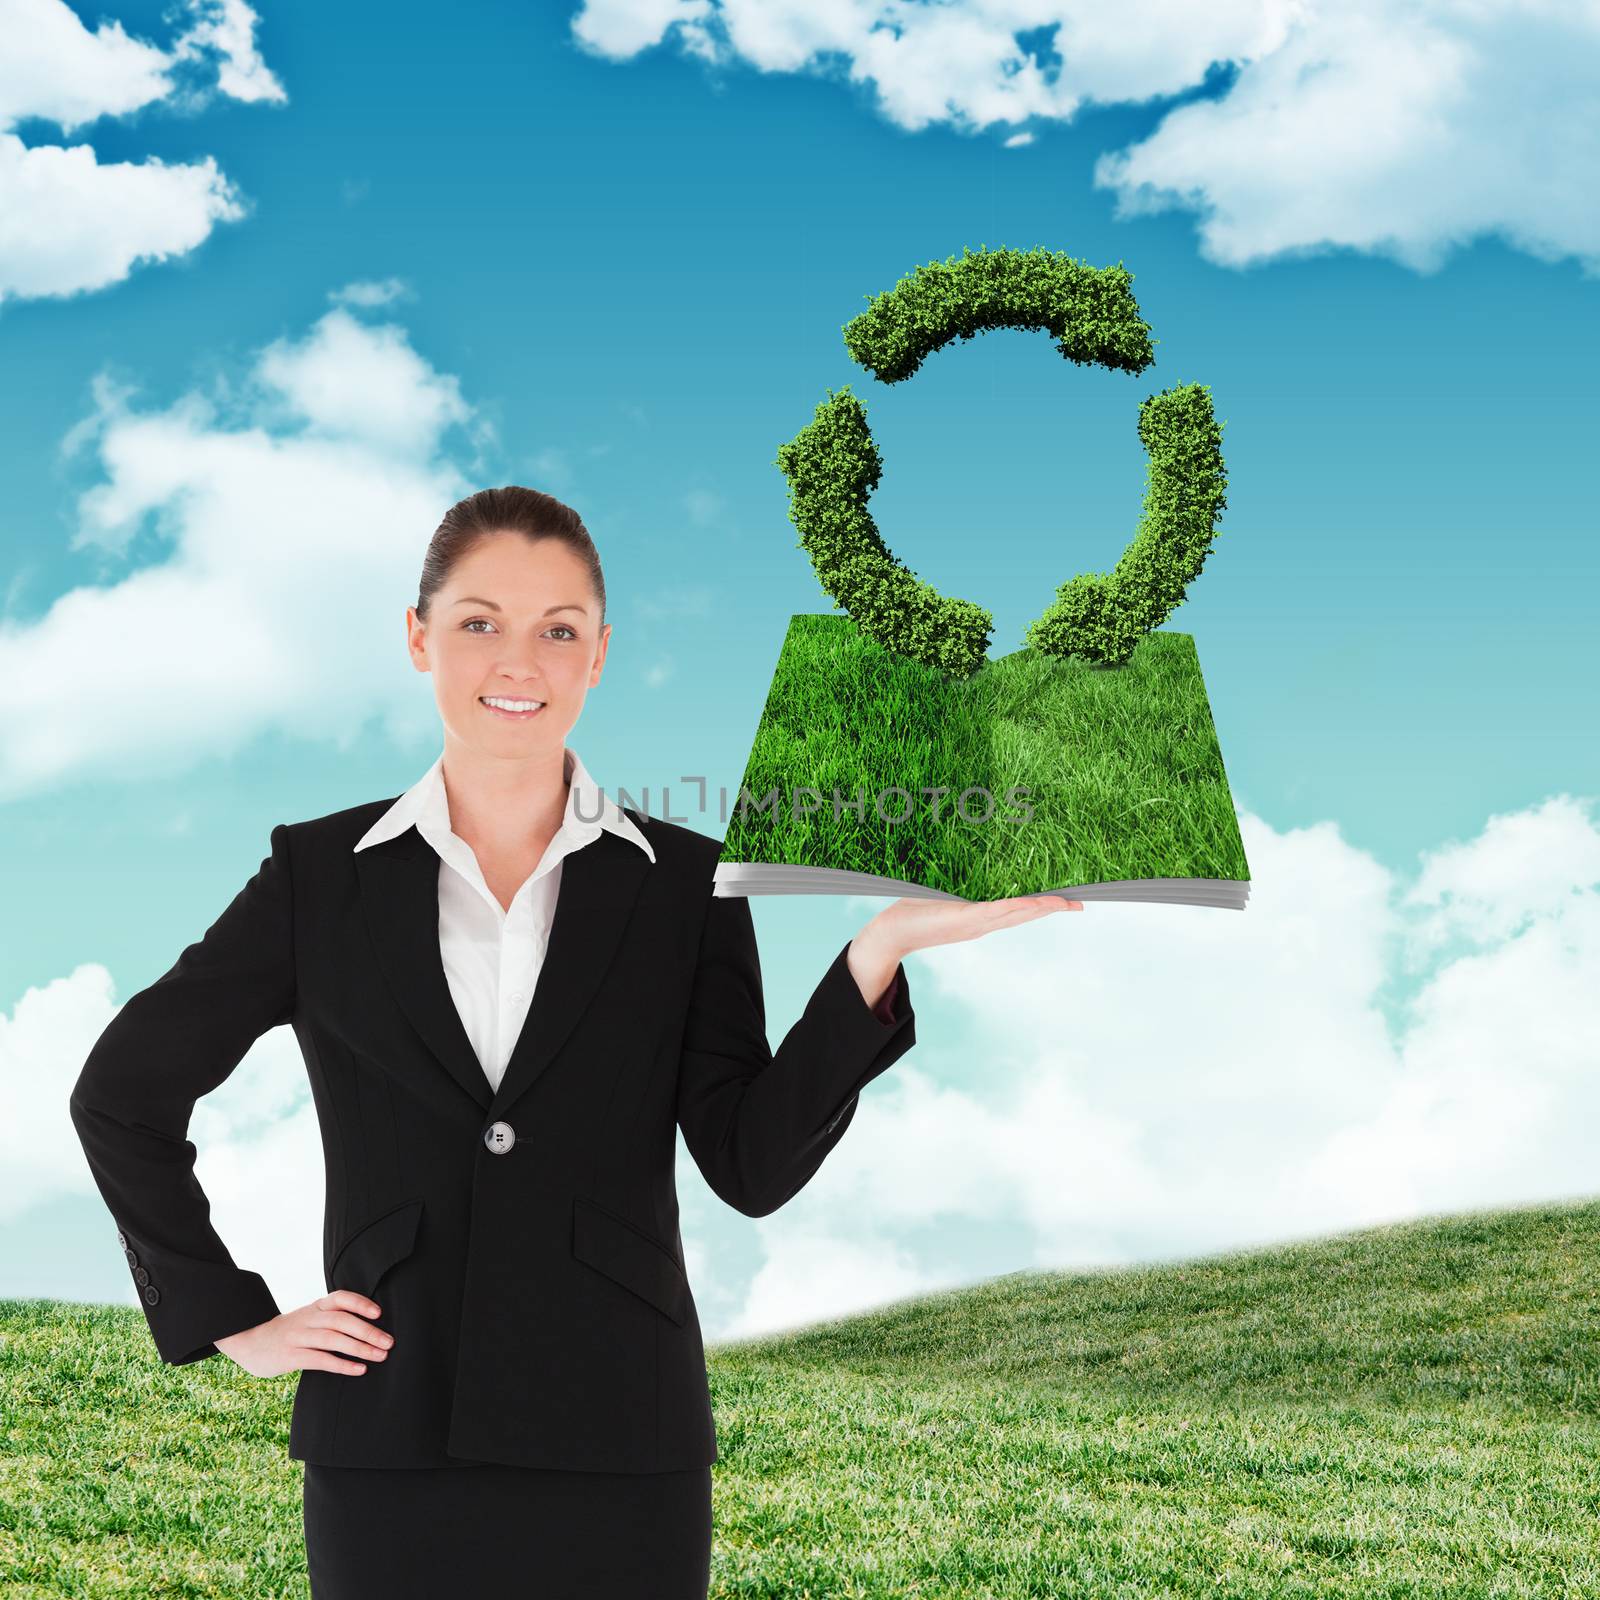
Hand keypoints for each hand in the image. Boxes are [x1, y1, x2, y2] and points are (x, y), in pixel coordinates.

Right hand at [213, 1291, 393, 1378]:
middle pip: (342, 1320)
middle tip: (390, 1342)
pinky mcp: (291, 1357)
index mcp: (315, 1307)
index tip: (379, 1312)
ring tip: (380, 1356)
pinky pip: (320, 1360)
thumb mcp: (308, 1317)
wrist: (248, 1341)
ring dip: (360, 1348)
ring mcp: (298, 1337)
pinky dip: (342, 1365)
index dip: (360, 1303)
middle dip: (368, 1331)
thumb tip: (368, 1325)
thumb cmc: (288, 1331)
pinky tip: (359, 1370)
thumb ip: (331, 1318)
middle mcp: (308, 1318)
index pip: (340, 1298)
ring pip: (333, 1340)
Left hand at [860, 893, 1083, 961]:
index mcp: (982, 917)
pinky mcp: (965, 919)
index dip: (1044, 905)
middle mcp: (984, 923)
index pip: (1020, 910)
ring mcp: (976, 922)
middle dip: (1054, 907)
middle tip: (1081, 904)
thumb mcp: (941, 895)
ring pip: (1017, 913)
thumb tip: (963, 857)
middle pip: (1026, 914)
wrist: (891, 932)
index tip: (1068, 900)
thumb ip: (956, 884)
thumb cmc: (914, 910)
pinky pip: (996, 910)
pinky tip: (1034, 901)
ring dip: (1043, 907)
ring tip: (1067, 902)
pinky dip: (1017, 906)